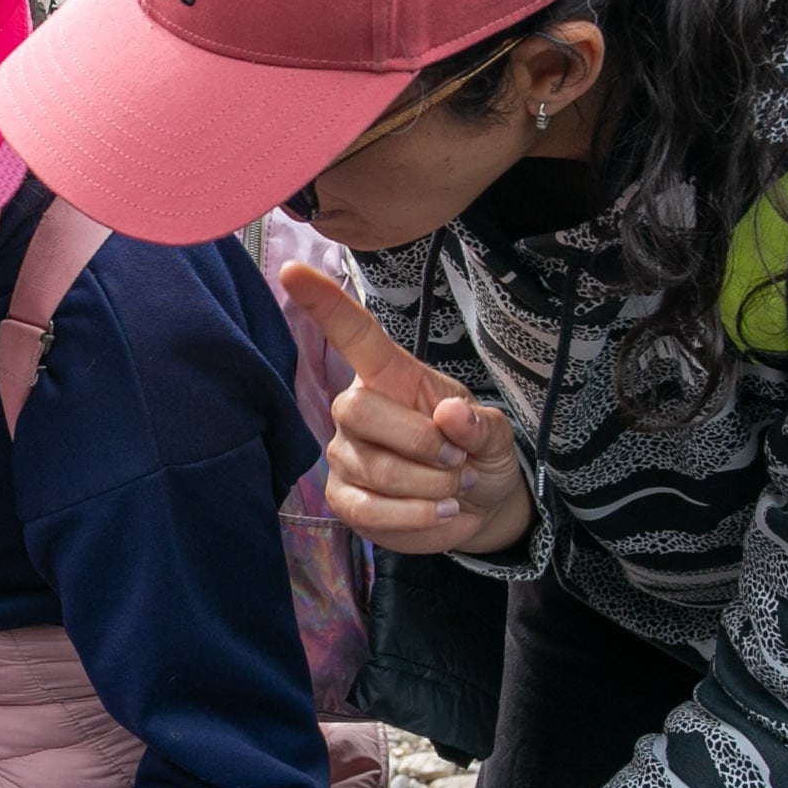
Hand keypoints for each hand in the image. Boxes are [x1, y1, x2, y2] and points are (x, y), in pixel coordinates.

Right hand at [284, 264, 529, 557]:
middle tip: (459, 461)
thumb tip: (451, 414)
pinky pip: (369, 511)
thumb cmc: (476, 455)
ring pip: (373, 469)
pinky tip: (442, 513)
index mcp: (392, 376)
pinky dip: (416, 518)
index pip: (354, 335)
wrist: (479, 509)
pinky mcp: (344, 500)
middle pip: (355, 410)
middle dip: (420, 442)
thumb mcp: (495, 434)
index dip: (325, 305)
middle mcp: (357, 410)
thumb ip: (480, 424)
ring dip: (430, 486)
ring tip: (456, 488)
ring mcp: (345, 456)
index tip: (292, 269)